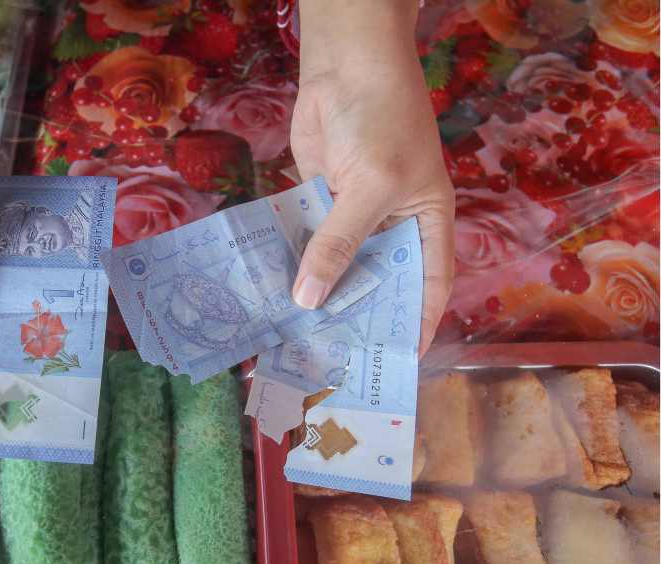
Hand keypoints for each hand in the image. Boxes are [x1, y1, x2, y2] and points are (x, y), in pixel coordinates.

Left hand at [290, 0, 453, 353]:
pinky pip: (306, 240)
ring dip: (318, 292)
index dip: (416, 322)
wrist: (344, 65)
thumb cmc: (380, 121)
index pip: (428, 284)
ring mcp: (352, 213)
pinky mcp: (317, 201)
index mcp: (425, 223)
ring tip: (295, 336)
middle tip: (331, 358)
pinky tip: (272, 293)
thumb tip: (308, 299)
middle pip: (376, 280)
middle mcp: (391, 224)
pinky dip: (292, 262)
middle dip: (356, 313)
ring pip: (336, 263)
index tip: (398, 360)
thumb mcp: (369, 186)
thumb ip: (339, 243)